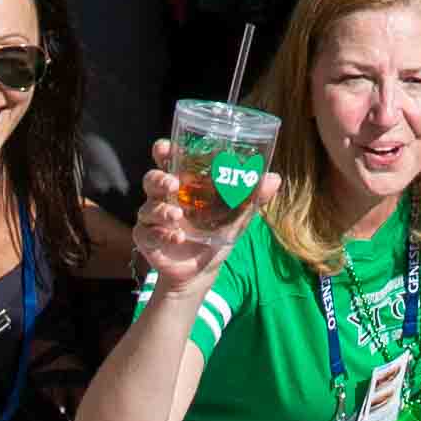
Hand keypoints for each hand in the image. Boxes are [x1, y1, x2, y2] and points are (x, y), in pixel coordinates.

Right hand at [132, 137, 254, 297]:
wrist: (201, 272)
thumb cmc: (216, 234)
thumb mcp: (237, 216)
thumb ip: (252, 198)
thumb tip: (274, 178)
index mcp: (183, 184)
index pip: (168, 160)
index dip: (163, 151)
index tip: (165, 148)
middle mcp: (165, 197)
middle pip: (151, 179)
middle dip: (159, 178)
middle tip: (173, 184)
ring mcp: (153, 218)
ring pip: (147, 207)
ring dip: (162, 210)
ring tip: (178, 217)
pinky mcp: (147, 238)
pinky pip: (146, 233)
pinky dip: (162, 234)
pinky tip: (177, 237)